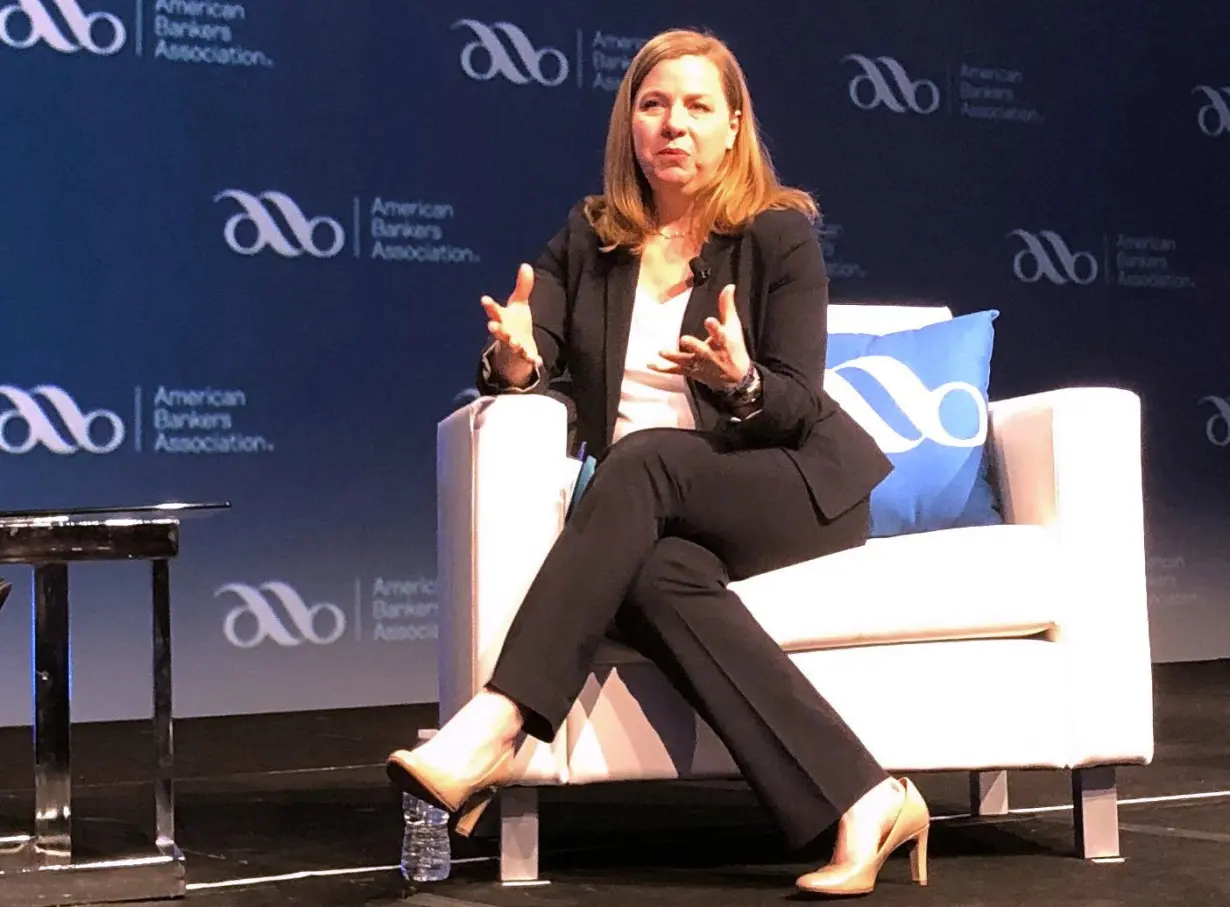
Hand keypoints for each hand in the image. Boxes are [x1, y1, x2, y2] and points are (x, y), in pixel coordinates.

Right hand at [481, 263, 541, 386]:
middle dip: (496, 328)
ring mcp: (514, 345)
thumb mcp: (519, 303)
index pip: (494, 310)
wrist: (517, 347)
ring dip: (513, 343)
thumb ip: (523, 286)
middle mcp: (505, 332)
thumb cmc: (515, 322)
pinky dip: (532, 360)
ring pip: (511, 345)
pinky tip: (537, 361)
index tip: (484, 299)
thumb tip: (526, 264)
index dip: (489, 305)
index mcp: (502, 318)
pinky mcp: (524, 356)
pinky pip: (528, 359)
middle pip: (499, 330)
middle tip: (491, 325)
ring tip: (515, 342)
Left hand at [651, 284, 751, 390]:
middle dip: (694, 346)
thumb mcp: (733, 327)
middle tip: (684, 339)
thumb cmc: (734, 348)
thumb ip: (727, 306)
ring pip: (686, 361)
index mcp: (723, 342)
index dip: (714, 328)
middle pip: (702, 351)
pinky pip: (675, 370)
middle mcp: (711, 355)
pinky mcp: (691, 372)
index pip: (720, 334)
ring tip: (661, 351)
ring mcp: (700, 365)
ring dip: (673, 357)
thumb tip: (729, 286)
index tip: (709, 321)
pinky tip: (649, 364)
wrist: (736, 378)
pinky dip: (662, 368)